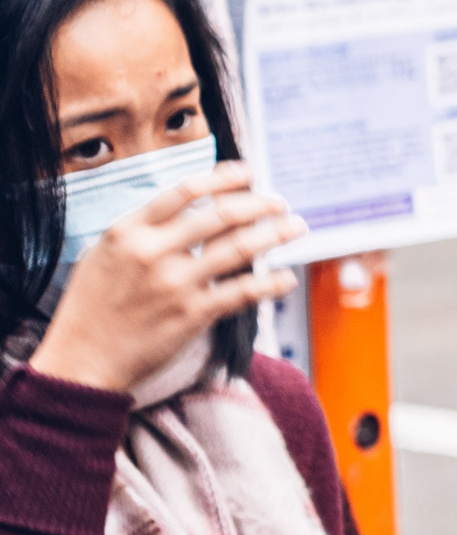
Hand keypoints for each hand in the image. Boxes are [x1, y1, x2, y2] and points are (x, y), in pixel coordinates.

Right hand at [28, 161, 303, 394]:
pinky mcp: (193, 314)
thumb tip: (187, 208)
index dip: (224, 179)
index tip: (249, 174)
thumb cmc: (91, 308)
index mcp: (128, 231)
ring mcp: (176, 283)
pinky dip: (271, 283)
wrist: (81, 361)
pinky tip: (286, 278)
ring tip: (296, 227)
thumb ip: (142, 231)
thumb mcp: (103, 255)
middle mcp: (153, 252)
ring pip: (240, 248)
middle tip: (281, 203)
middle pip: (222, 215)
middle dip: (261, 205)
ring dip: (276, 235)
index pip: (185, 191)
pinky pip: (243, 292)